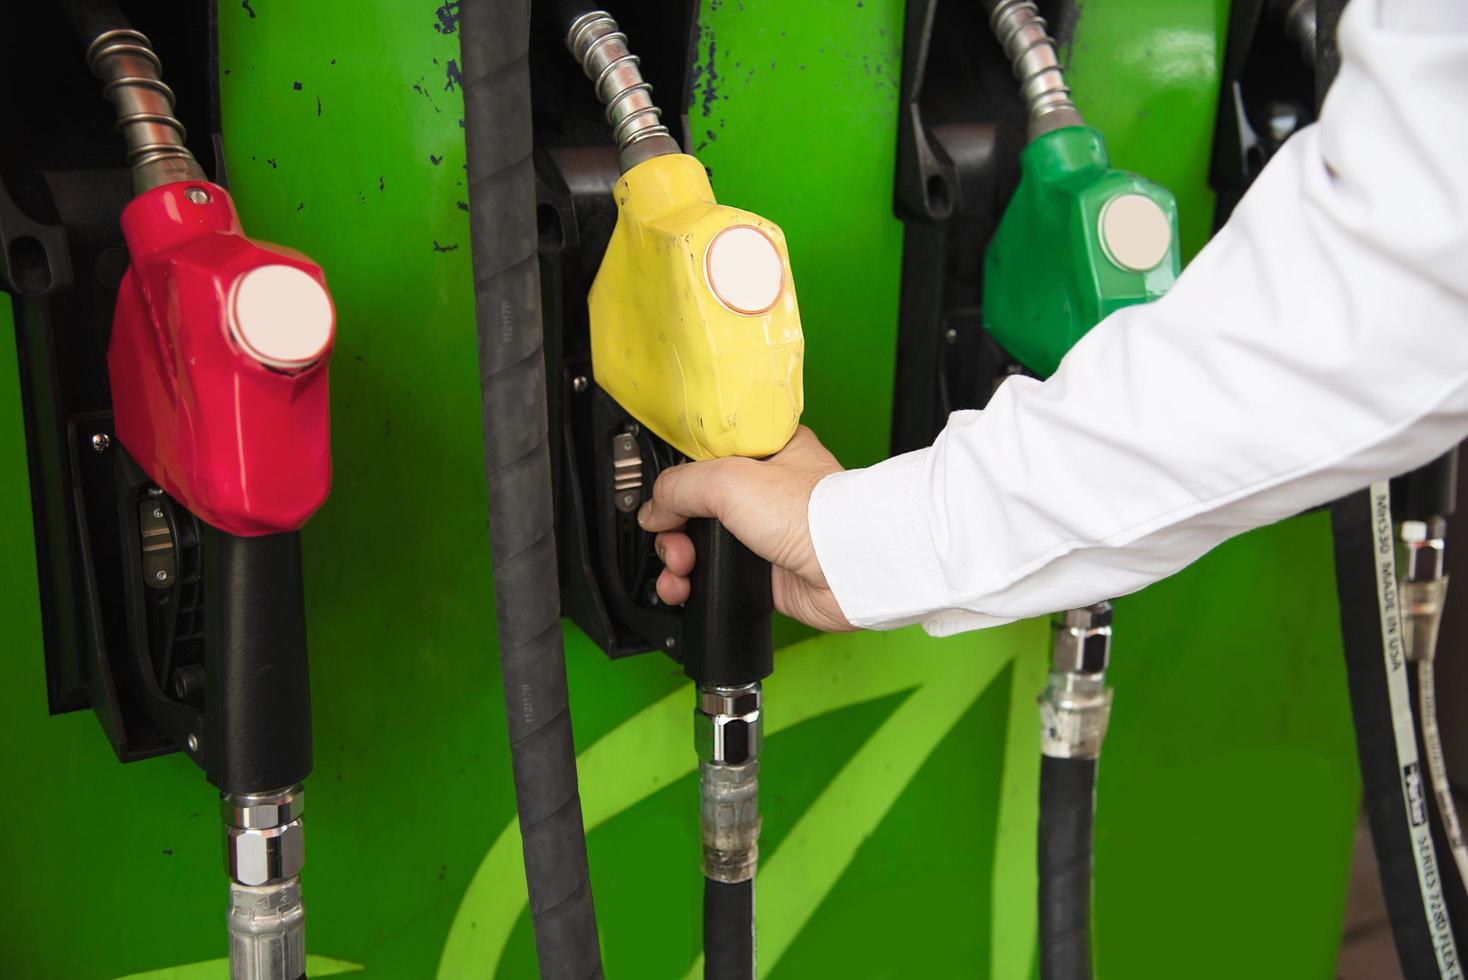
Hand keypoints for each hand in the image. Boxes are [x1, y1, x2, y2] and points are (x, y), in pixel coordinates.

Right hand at [637, 426, 854, 631]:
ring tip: (679, 569)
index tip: (662, 497)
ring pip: (702, 544)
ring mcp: (764, 534)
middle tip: (673, 541)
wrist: (847, 569)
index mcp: (766, 452)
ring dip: (678, 559)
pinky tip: (685, 588)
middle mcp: (765, 492)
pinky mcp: (763, 573)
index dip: (680, 478)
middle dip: (673, 528)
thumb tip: (653, 509)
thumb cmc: (814, 514)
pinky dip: (694, 585)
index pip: (706, 458)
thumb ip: (680, 486)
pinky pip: (715, 577)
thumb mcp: (730, 479)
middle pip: (697, 506)